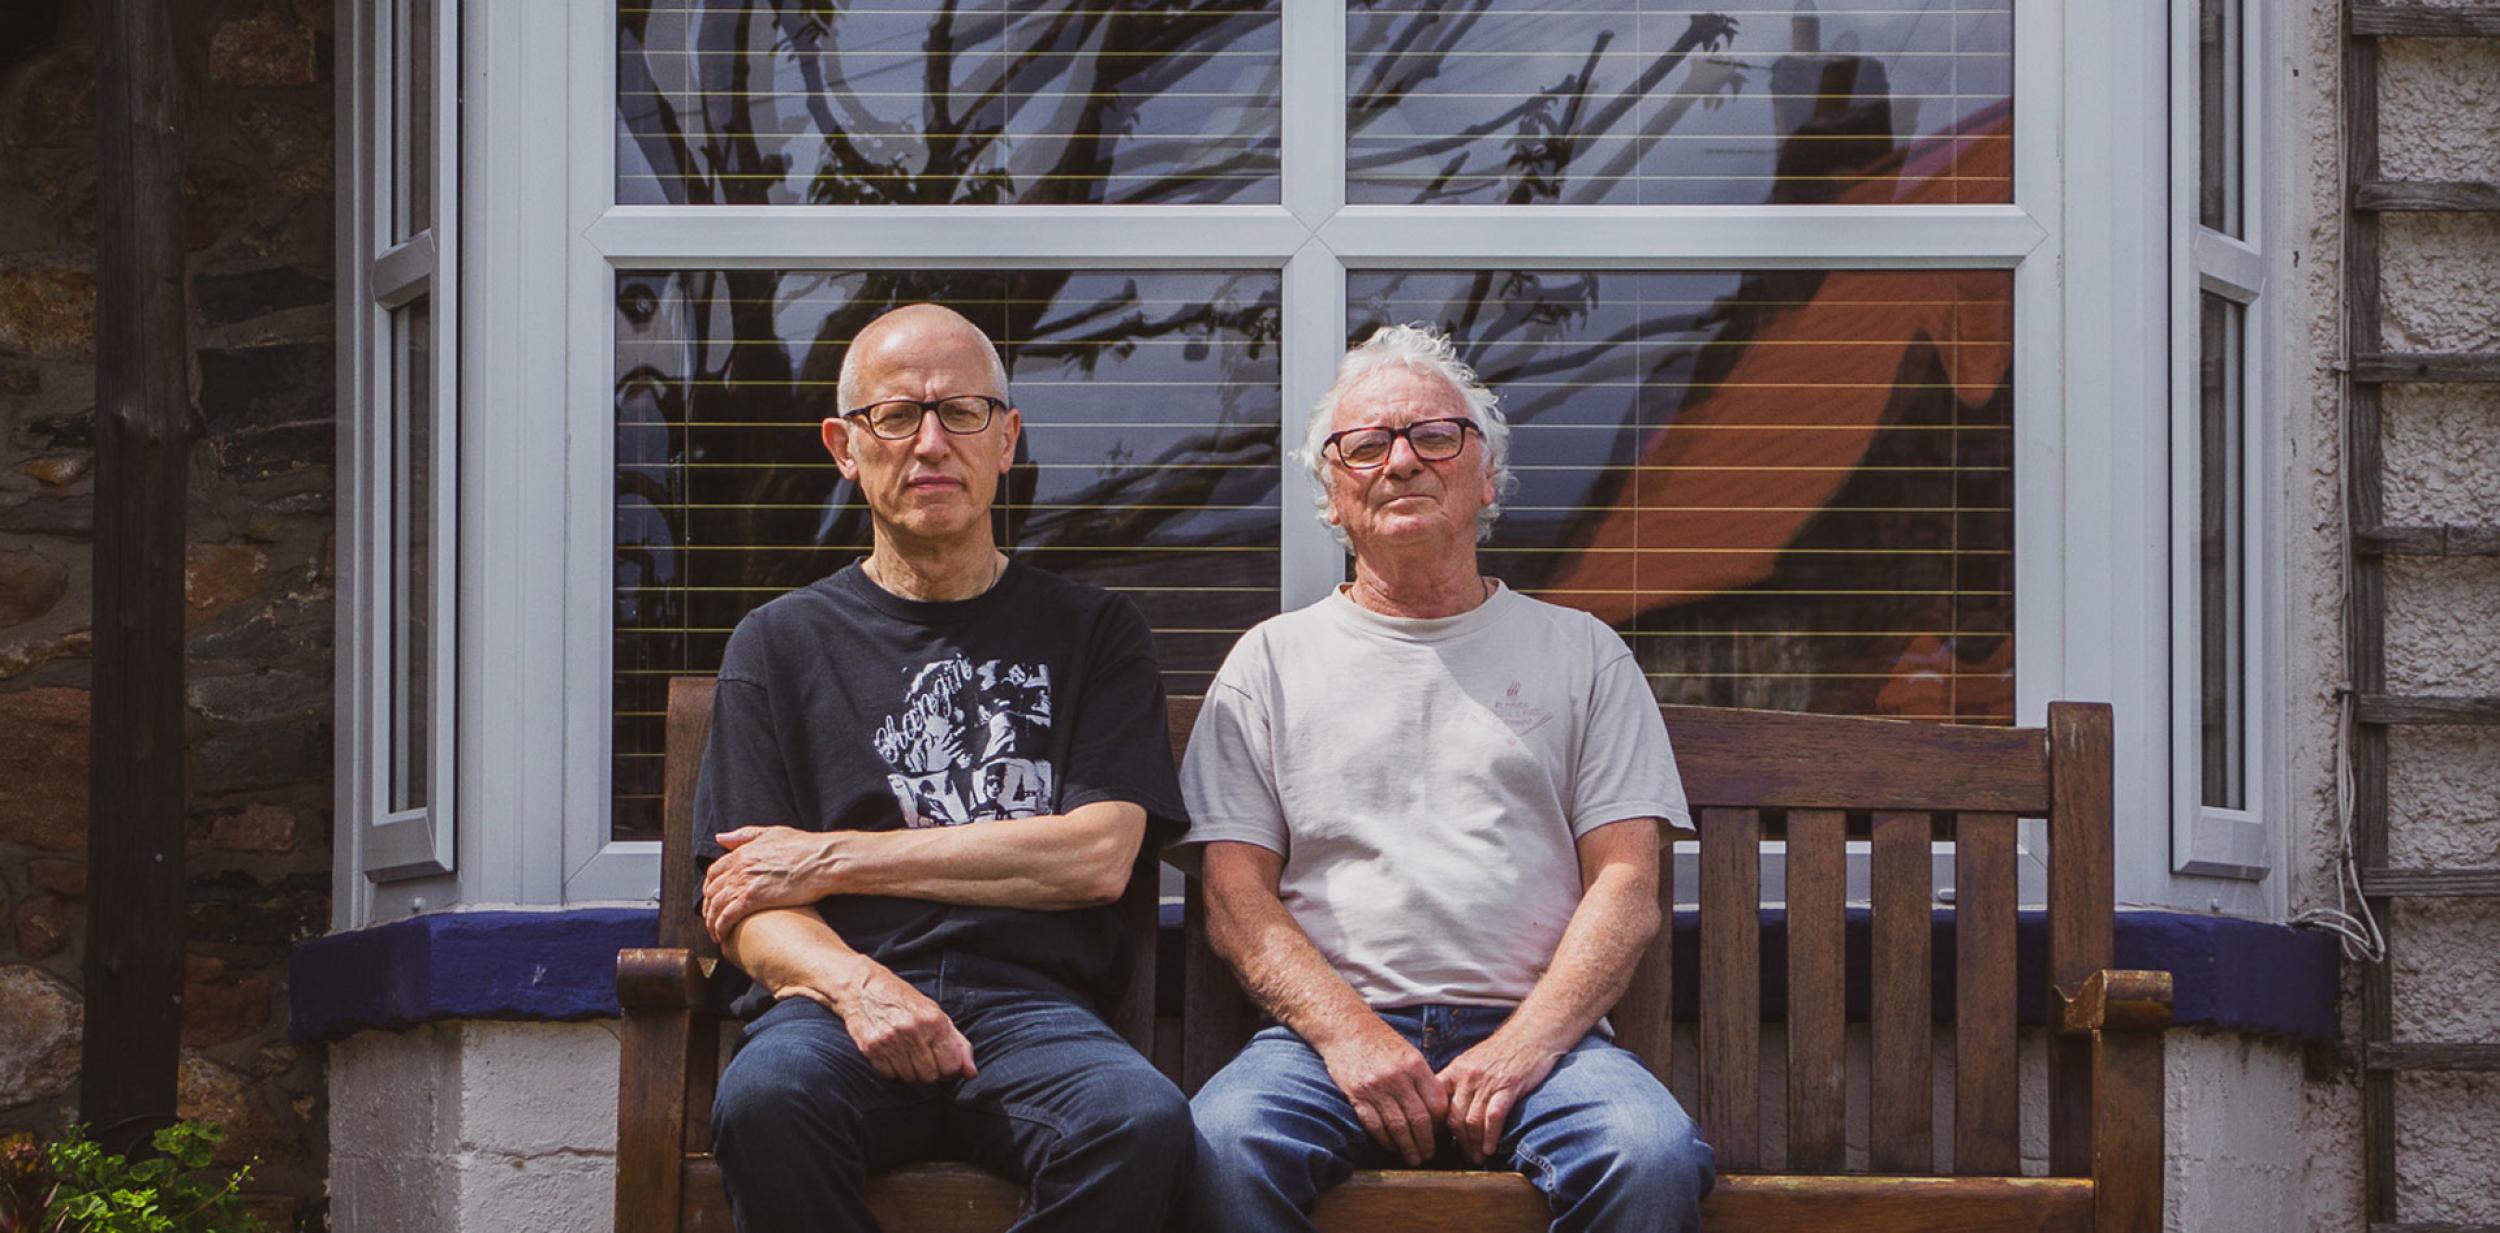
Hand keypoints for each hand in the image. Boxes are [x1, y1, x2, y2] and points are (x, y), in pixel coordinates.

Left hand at [702, 826, 838, 942]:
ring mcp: (745, 883)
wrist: (822, 861)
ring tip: (715, 932)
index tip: (713, 898)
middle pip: (711, 890)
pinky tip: (721, 936)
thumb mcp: (772, 833)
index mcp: (742, 852)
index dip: (710, 887)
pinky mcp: (754, 899)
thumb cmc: (804, 847)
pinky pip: (727, 916)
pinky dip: (720, 927)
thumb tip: (720, 838)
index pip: (714, 872)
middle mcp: (739, 867)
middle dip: (708, 907)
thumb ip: (745, 835)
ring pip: (716, 905)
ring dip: (711, 921)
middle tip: (711, 919)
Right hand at [789, 958, 976, 1084]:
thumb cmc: (903, 1000)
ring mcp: (891, 1041)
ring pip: (910, 1078)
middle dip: (929, 1071)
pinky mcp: (872, 1048)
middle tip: (922, 1055)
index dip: (949, 1069)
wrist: (862, 987)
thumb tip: (972, 1072)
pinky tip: (891, 1052)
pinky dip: (892, 1069)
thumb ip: (957, 1043)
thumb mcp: (935, 1013)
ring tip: (905, 1051)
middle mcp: (913, 1031)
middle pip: (930, 1075)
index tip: (943, 1062)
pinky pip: (890, 1075)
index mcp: (934, 1020)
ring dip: (910, 1071)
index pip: (951, 1065)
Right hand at [1315, 1020, 1447, 1165]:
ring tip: (1412, 1158)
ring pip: (1398, 1127)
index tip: (1439, 1134)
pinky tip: (1390, 1146)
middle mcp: (1398, 1077)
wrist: (1346, 1027)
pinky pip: (1374, 1125)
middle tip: (1428, 1155)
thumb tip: (1436, 1110)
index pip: (1436, 1103)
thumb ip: (1422, 1079)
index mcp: (1415, 1065)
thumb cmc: (1380, 1041)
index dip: (1440, 1124)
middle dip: (1426, 1143)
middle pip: (1419, 1119)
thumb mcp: (1408, 1053)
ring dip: (1407, 1147)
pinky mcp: (1357, 1094)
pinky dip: (1384, 1139)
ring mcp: (1376, 1087)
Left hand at [1437, 1028, 1566, 1163]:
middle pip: (1453, 1118)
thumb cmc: (1502, 1052)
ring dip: (1474, 1144)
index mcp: (1455, 1070)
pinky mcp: (1508, 1086)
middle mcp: (1467, 1076)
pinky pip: (1493, 1117)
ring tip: (1478, 1157)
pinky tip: (1490, 1148)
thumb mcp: (1472, 1062)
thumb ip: (1458, 1084)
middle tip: (1465, 1156)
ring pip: (1472, 1121)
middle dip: (1458, 1143)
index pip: (1436, 1103)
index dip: (1436, 1128)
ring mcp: (1487, 1081)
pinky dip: (1490, 1136)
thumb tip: (1446, 1111)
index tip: (1440, 1143)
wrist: (1531, 1034)